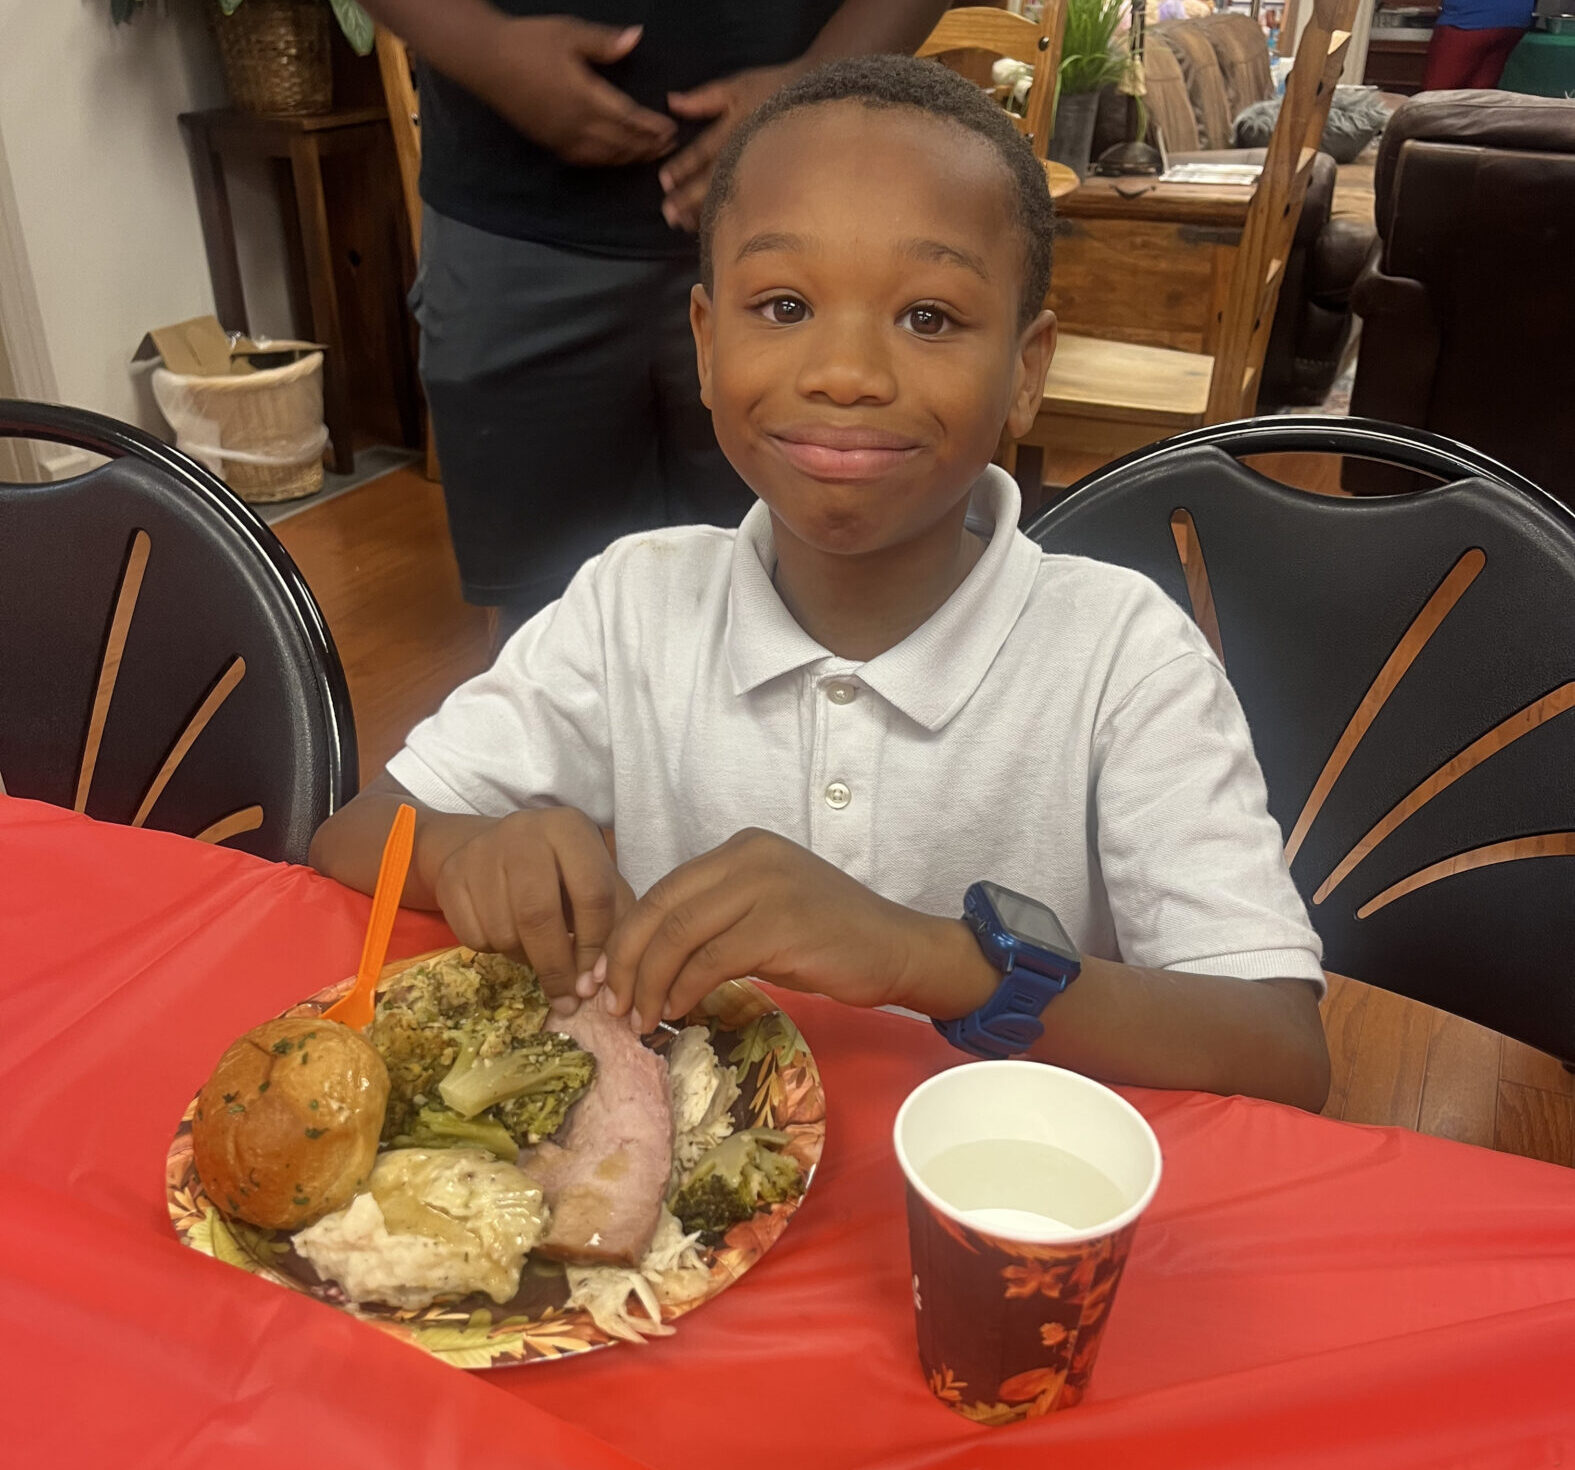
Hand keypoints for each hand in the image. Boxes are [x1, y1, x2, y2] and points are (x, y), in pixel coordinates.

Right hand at [431, 807, 634, 999]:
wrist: (498, 845)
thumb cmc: (562, 871)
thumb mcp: (597, 881)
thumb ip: (609, 926)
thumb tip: (594, 982)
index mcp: (569, 829)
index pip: (591, 894)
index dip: (595, 945)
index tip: (593, 981)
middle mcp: (523, 831)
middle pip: (537, 915)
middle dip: (555, 966)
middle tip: (566, 998)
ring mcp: (481, 852)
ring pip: (503, 931)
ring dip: (524, 959)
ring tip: (536, 951)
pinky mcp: (451, 876)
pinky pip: (473, 937)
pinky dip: (494, 950)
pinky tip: (508, 934)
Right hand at [475, 18, 676, 166]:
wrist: (485, 60)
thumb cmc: (528, 41)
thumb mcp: (569, 32)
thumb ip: (605, 42)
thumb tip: (637, 37)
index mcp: (585, 97)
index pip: (629, 119)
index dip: (652, 127)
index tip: (671, 129)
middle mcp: (576, 124)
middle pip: (621, 143)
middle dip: (647, 147)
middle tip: (670, 147)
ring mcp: (561, 137)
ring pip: (604, 156)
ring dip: (629, 157)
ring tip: (648, 155)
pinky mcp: (549, 141)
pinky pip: (584, 159)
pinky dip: (605, 161)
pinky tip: (613, 157)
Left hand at [598, 828, 934, 1030]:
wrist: (897, 948)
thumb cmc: (829, 938)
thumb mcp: (763, 914)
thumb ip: (713, 921)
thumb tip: (646, 962)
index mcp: (740, 849)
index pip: (663, 890)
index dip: (626, 937)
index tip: (606, 978)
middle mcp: (748, 857)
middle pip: (662, 908)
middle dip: (627, 961)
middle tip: (612, 1003)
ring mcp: (765, 887)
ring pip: (680, 935)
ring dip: (651, 982)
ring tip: (641, 1017)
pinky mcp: (780, 925)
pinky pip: (711, 959)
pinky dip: (686, 988)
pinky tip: (679, 1011)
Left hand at [658, 64, 800, 229]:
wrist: (818, 101)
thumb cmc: (772, 90)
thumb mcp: (737, 86)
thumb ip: (703, 98)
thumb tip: (672, 102)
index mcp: (736, 128)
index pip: (705, 151)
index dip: (684, 166)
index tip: (664, 181)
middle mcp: (747, 152)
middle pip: (715, 180)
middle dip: (690, 198)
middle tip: (668, 213)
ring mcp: (762, 170)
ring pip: (731, 196)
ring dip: (706, 212)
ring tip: (684, 224)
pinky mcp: (774, 182)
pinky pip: (750, 203)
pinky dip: (731, 216)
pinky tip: (715, 228)